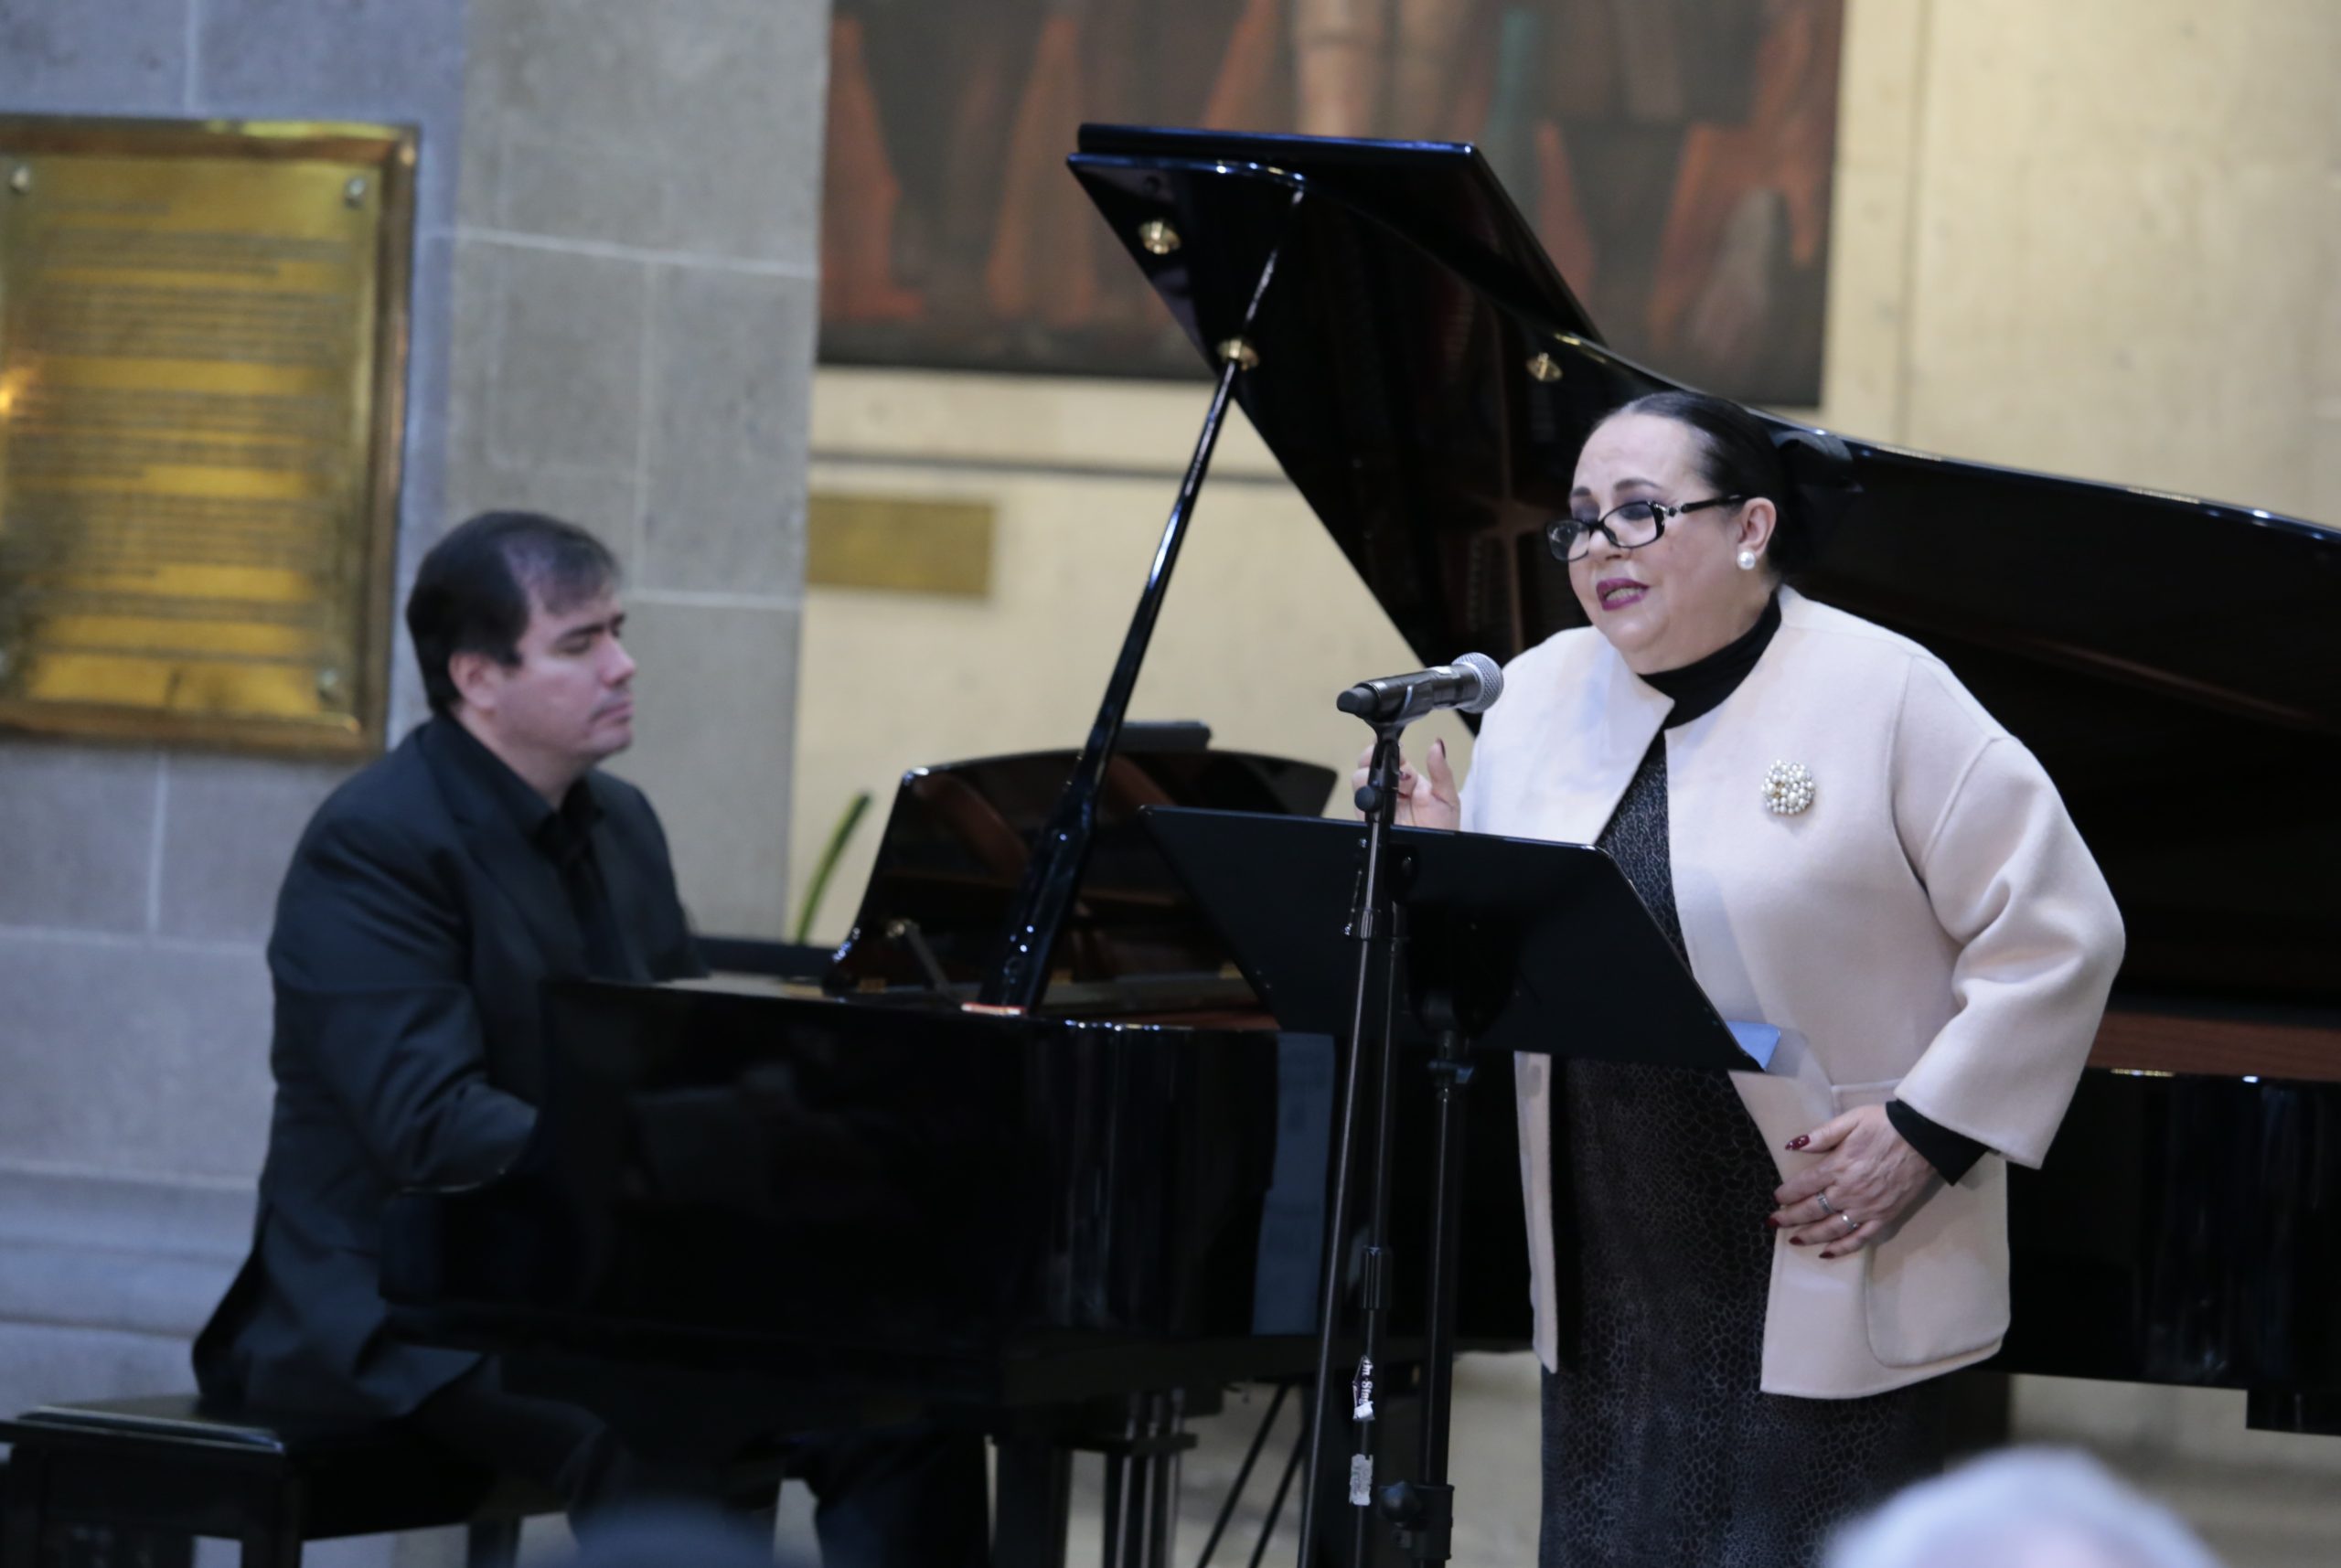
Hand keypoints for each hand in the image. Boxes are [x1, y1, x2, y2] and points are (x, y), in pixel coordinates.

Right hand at [1350, 736, 1458, 829]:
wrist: (1434, 853)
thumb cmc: (1443, 826)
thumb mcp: (1447, 796)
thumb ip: (1441, 771)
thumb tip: (1437, 744)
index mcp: (1408, 778)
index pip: (1390, 756)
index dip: (1387, 748)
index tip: (1392, 748)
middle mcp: (1389, 787)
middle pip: (1369, 764)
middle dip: (1372, 759)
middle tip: (1384, 766)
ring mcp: (1378, 802)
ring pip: (1360, 781)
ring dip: (1369, 778)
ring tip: (1389, 789)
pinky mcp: (1369, 818)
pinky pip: (1359, 804)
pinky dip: (1365, 799)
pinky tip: (1379, 801)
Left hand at [1767, 1104, 1937, 1258]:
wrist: (1924, 1138)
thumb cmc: (1885, 1125)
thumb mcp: (1850, 1120)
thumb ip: (1821, 1135)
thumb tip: (1792, 1145)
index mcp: (1838, 1166)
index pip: (1804, 1185)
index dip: (1787, 1193)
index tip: (1777, 1197)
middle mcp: (1849, 1191)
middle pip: (1813, 1209)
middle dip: (1790, 1217)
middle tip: (1773, 1221)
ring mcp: (1867, 1208)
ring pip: (1831, 1228)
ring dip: (1809, 1235)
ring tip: (1793, 1239)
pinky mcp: (1884, 1217)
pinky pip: (1859, 1238)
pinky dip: (1841, 1248)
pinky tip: (1826, 1252)